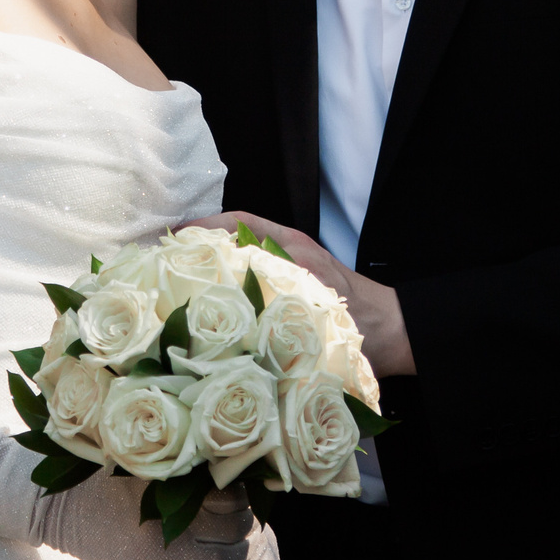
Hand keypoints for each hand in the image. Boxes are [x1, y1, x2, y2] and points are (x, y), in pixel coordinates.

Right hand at [29, 472, 255, 559]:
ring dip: (235, 551)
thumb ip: (179, 467)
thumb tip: (222, 466)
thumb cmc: (102, 479)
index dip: (238, 495)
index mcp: (167, 496)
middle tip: (235, 514)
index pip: (230, 500)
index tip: (231, 490)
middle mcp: (170, 533)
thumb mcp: (140, 464)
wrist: (61, 512)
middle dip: (242, 524)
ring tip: (228, 538)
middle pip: (234, 533)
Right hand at [182, 212, 415, 377]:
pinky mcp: (288, 298)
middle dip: (197, 246)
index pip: (239, 223)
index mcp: (291, 248)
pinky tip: (206, 310)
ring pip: (237, 263)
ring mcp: (285, 276)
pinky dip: (225, 289)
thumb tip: (233, 292)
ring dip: (208, 268)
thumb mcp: (319, 301)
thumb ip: (282, 290)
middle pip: (232, 239)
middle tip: (162, 261)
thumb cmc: (364, 320)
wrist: (397, 336)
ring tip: (174, 283)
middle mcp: (285, 257)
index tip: (174, 235)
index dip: (204, 226)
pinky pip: (248, 285)